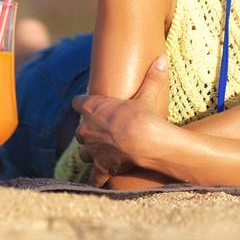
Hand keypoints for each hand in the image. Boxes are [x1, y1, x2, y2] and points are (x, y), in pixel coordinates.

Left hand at [70, 55, 168, 186]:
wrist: (145, 141)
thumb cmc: (143, 115)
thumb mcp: (148, 95)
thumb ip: (152, 78)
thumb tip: (162, 59)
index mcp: (92, 108)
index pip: (77, 103)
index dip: (83, 104)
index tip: (89, 104)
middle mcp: (87, 129)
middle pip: (80, 130)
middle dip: (88, 131)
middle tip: (101, 131)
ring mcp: (93, 150)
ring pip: (83, 152)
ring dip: (90, 152)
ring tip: (100, 152)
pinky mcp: (101, 167)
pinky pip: (94, 177)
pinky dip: (96, 179)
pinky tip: (98, 180)